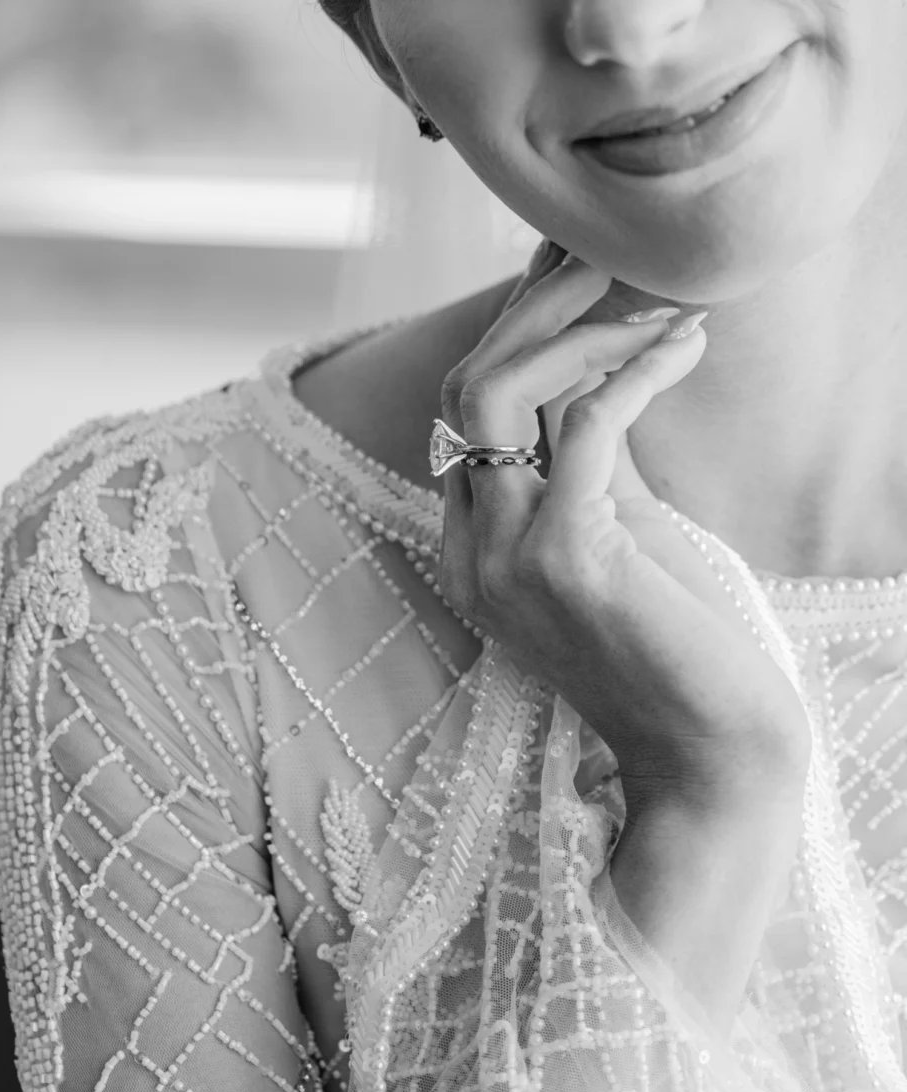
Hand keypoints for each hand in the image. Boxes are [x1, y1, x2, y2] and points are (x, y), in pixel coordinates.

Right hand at [438, 240, 809, 813]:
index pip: (467, 412)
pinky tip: (686, 347)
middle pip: (466, 388)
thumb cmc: (674, 648)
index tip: (571, 274)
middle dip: (530, 306)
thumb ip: (590, 462)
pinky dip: (638, 370)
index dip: (516, 331)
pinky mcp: (567, 560)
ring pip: (498, 392)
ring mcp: (507, 559)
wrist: (708, 754)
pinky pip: (588, 424)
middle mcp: (473, 552)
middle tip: (598, 254)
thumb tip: (598, 369)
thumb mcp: (616, 535)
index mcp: (474, 550)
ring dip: (573, 324)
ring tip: (649, 293)